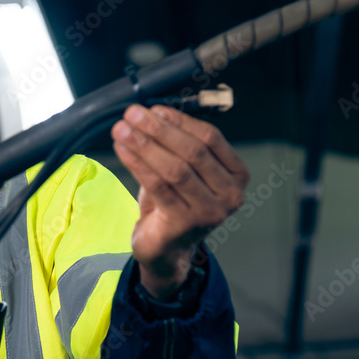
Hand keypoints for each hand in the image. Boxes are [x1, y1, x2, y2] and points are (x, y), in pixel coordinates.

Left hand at [111, 104, 249, 299]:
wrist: (167, 249)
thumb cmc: (175, 204)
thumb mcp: (185, 171)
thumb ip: (176, 144)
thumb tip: (151, 112)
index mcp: (237, 175)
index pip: (211, 138)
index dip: (180, 121)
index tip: (154, 109)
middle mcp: (230, 195)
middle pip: (193, 152)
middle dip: (159, 130)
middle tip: (133, 115)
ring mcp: (209, 212)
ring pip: (175, 169)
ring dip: (145, 145)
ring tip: (122, 130)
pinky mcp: (184, 223)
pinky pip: (157, 186)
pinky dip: (137, 164)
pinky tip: (122, 150)